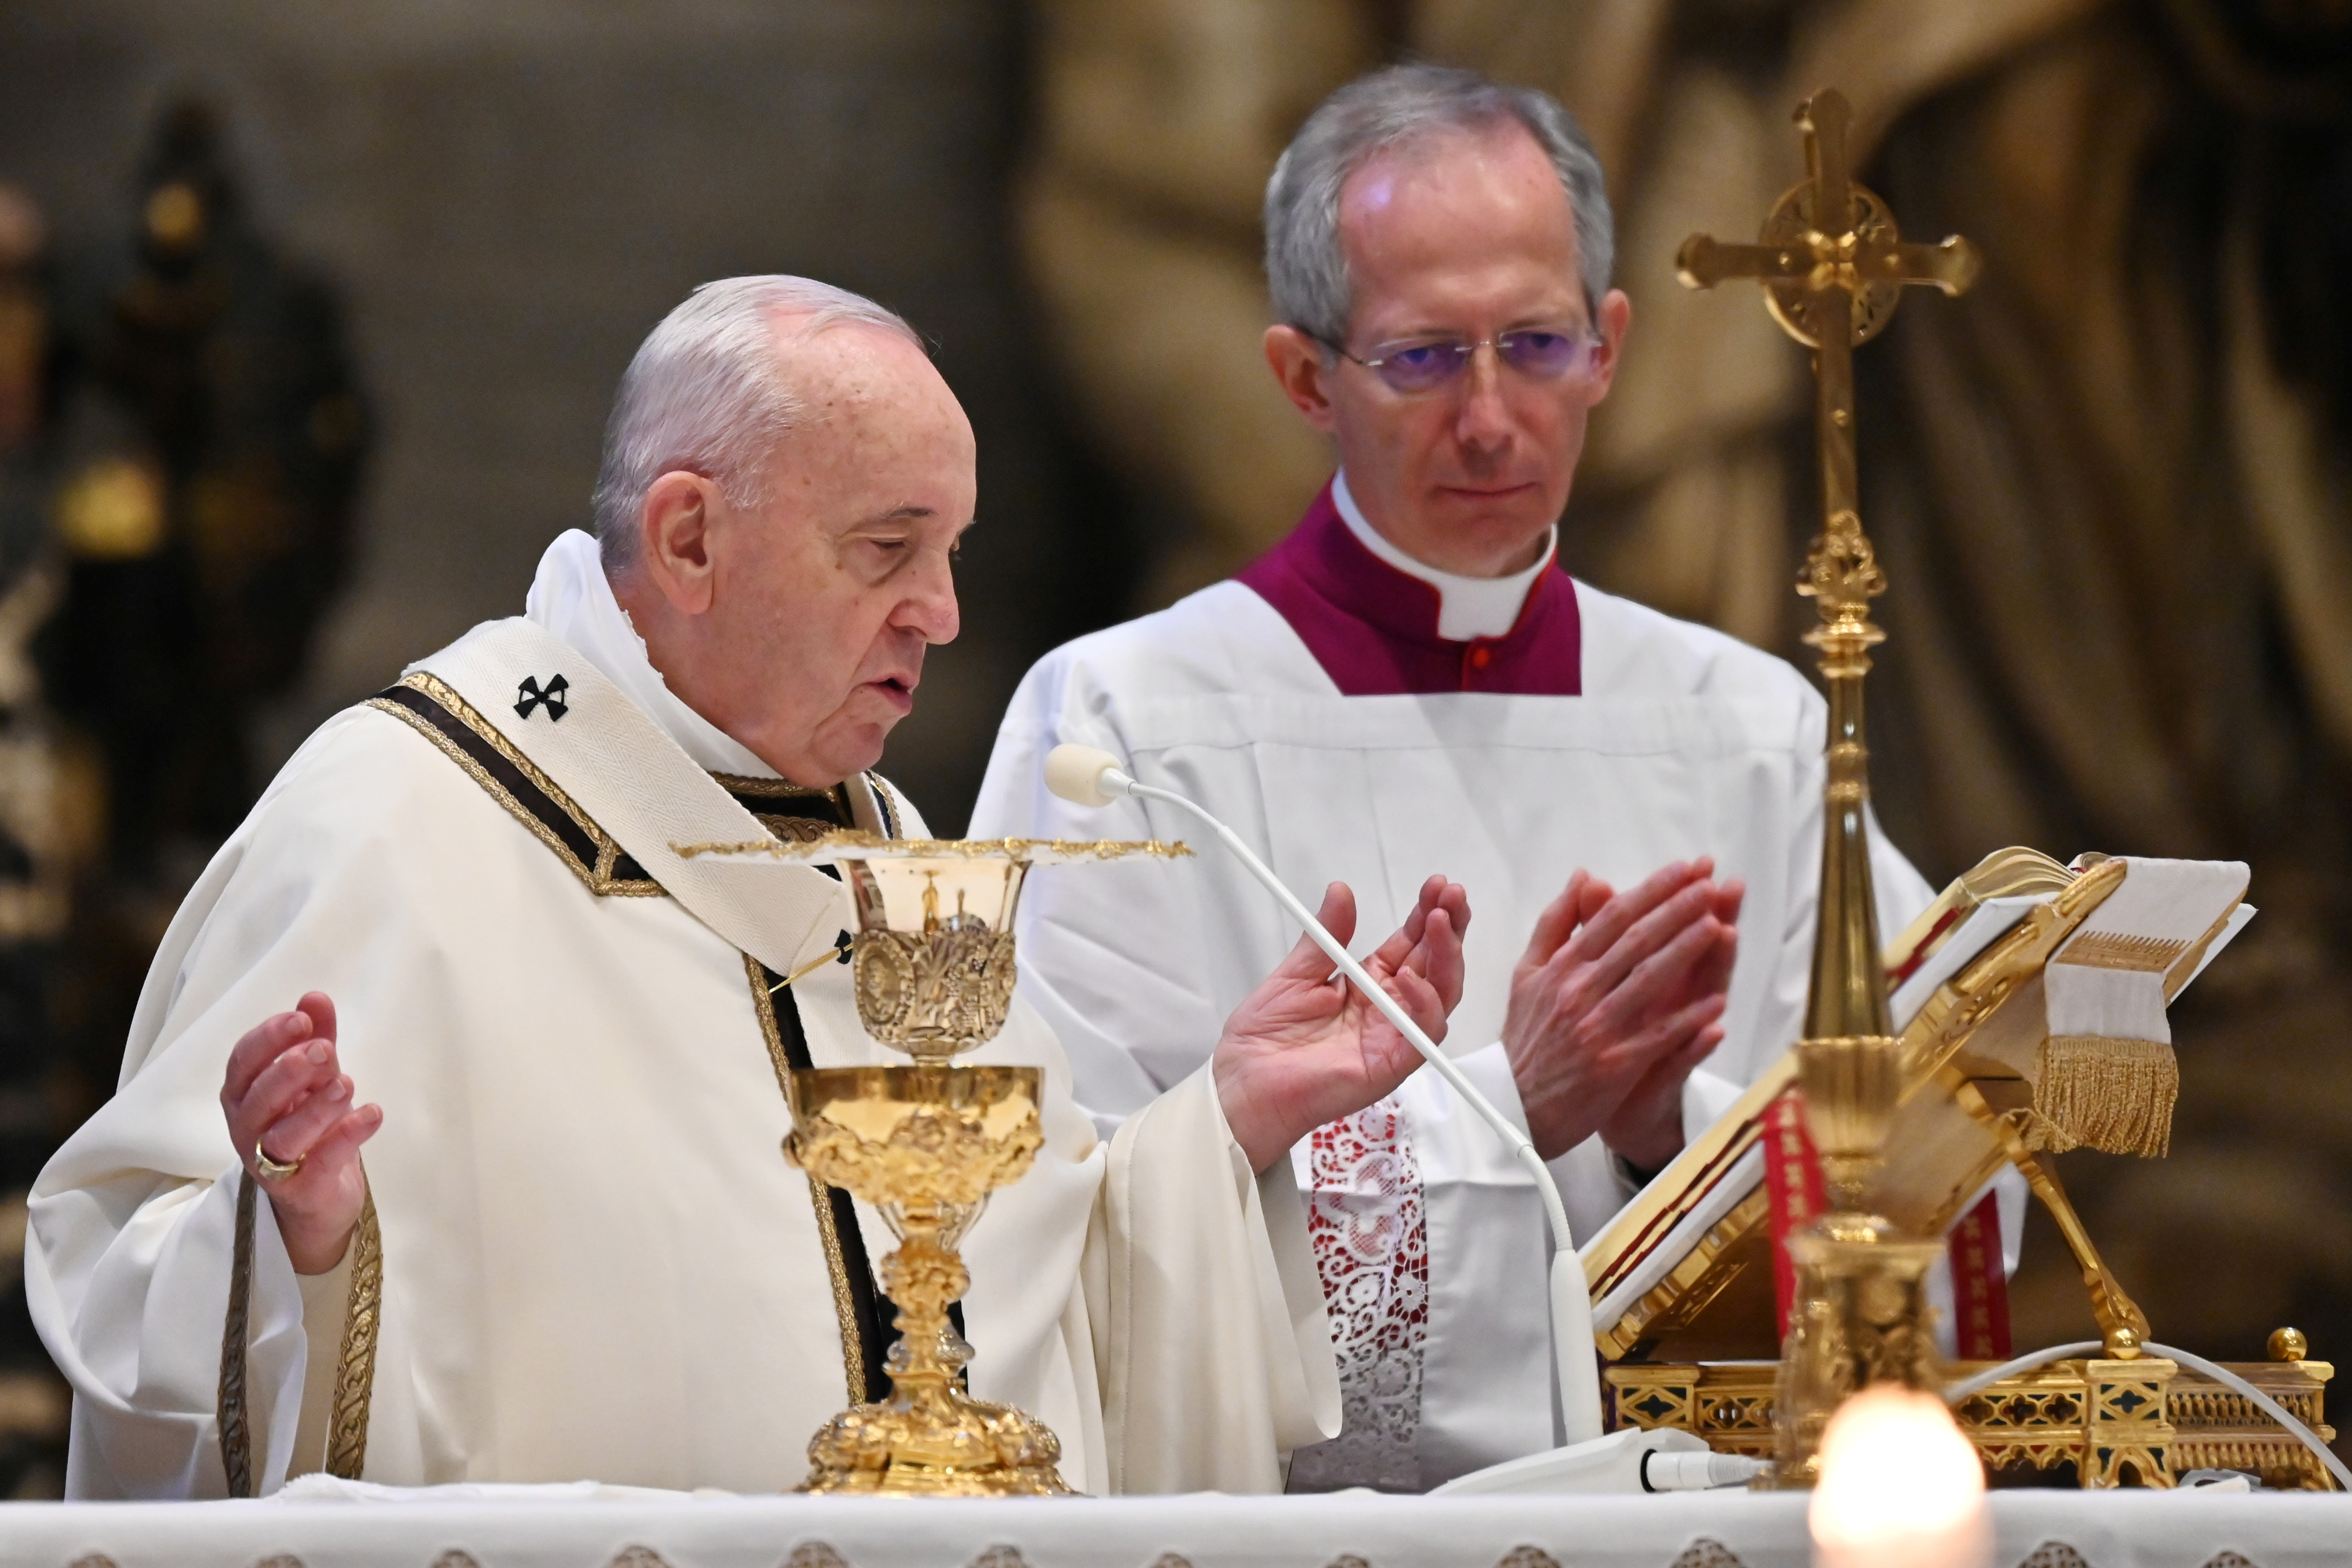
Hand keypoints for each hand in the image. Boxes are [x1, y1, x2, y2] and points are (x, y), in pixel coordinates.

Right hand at [219, 993, 382, 1274]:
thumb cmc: (310, 1124)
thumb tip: (314, 997)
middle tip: (324, 1050)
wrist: (320, 1194)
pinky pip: (319, 1163)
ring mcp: (270, 1163)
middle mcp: (249, 1129)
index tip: (301, 1020)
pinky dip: (345, 1137)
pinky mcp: (301, 1189)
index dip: (268, 1039)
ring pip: (283, 1136)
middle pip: (259, 1098)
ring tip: (346, 1084)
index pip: (244, 1062)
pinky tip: (372, 1113)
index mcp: (244, 1095)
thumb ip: (316, 1038)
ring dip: (315, 1108)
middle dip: (289, 1071)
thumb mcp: (315, 1076)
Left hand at [1214, 876, 1468, 1172]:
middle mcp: (1388, 1010)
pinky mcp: (1389, 1066)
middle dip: (1450, 927)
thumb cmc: (1265, 1038)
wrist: (1243, 1084)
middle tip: (1453, 894)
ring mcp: (1393, 1038)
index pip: (1411, 944)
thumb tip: (1341, 890)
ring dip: (1447, 957)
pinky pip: (1422, 1035)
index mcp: (1369, 985)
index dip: (1427, 914)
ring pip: (1441, 997)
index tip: (1437, 884)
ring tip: (1440, 922)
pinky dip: (1422, 1003)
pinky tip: (1407, 975)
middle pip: (1436, 965)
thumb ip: (1326, 936)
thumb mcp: (1296, 973)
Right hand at [1503, 859, 1742, 1167]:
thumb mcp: (1527, 973)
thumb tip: (1583, 877)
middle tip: (1709, 886)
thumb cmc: (1526, 1038)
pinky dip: (1687, 1019)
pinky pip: (1657, 1036)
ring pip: (1648, 980)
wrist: (1513, 1105)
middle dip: (1677, 910)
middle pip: (1635, 941)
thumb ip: (1556, 923)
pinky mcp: (1614, 1065)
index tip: (1683, 871)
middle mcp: (1578, 991)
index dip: (1651, 891)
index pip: (1612, 918)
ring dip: (1686, 951)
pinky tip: (1716, 1003)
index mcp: (1561, 967)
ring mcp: (1597, 1028)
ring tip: (1718, 926)